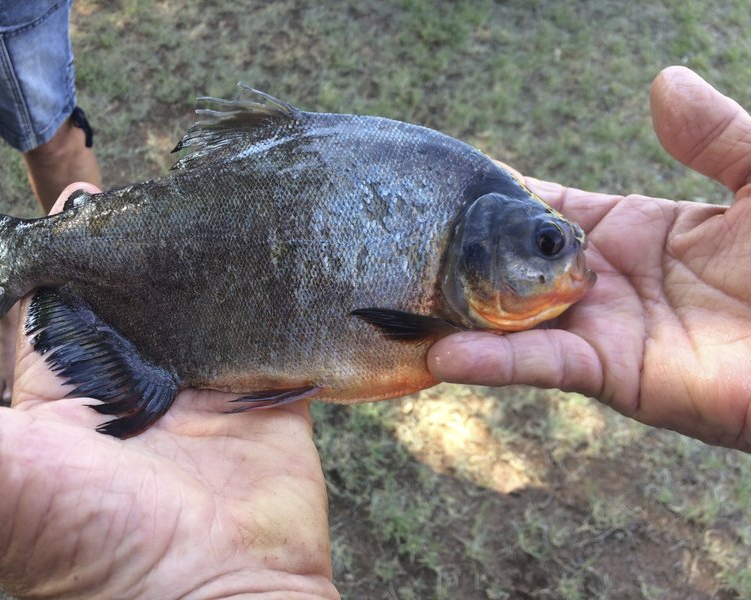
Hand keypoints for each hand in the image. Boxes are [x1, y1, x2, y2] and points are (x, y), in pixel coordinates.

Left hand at [0, 184, 337, 598]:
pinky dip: (261, 284)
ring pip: (192, 295)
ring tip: (196, 189)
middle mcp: (130, 379)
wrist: (213, 595)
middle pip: (124, 286)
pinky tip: (260, 232)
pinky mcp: (262, 385)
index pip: (45, 296)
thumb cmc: (91, 544)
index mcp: (61, 390)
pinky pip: (262, 320)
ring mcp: (202, 381)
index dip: (44, 244)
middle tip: (132, 179)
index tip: (62, 188)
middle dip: (125, 235)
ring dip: (193, 250)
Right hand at [429, 66, 750, 450]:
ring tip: (399, 301)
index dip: (500, 194)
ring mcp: (603, 329)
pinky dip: (495, 363)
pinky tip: (448, 356)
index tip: (444, 179)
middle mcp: (604, 282)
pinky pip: (543, 365)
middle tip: (398, 241)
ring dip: (460, 314)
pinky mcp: (613, 374)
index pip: (546, 209)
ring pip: (513, 320)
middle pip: (515, 265)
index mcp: (632, 233)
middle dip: (461, 254)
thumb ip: (715, 135)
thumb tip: (662, 82)